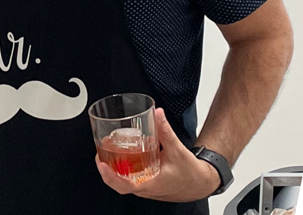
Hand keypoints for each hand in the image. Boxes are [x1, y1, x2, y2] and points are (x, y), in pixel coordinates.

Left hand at [96, 108, 220, 202]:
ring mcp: (147, 189)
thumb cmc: (191, 172)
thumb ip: (165, 130)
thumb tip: (157, 114)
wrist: (202, 182)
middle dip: (107, 169)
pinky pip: (131, 180)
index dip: (109, 176)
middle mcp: (146, 189)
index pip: (124, 185)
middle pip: (119, 183)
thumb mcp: (177, 149)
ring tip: (107, 153)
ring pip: (124, 182)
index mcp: (150, 184)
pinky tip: (123, 158)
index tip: (101, 163)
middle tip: (100, 153)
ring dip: (114, 169)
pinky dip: (124, 170)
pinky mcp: (149, 185)